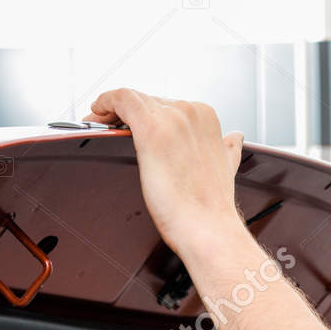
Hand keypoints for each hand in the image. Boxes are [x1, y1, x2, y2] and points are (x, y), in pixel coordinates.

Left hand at [83, 88, 244, 256]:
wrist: (209, 231)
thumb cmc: (211, 210)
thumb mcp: (226, 169)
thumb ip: (227, 150)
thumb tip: (234, 139)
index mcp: (207, 118)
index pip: (168, 105)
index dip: (146, 113)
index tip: (130, 126)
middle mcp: (190, 112)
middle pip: (148, 101)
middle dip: (126, 113)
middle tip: (107, 127)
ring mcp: (171, 118)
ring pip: (132, 99)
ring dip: (110, 109)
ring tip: (98, 123)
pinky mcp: (150, 129)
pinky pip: (120, 99)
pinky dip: (105, 101)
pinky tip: (96, 112)